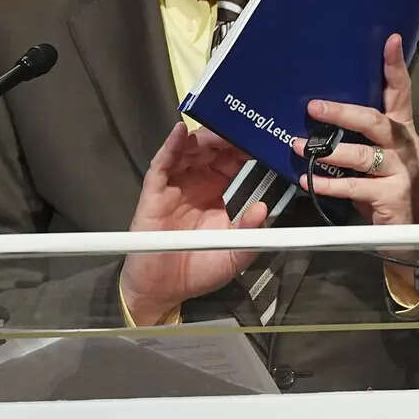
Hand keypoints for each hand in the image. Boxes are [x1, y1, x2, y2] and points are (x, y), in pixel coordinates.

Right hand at [120, 123, 269, 324]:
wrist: (164, 291)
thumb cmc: (198, 270)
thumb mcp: (235, 254)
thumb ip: (251, 233)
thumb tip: (263, 209)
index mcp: (220, 194)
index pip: (235, 161)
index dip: (247, 149)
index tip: (263, 139)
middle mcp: (198, 183)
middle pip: (213, 149)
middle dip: (228, 136)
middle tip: (243, 127)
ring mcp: (176, 184)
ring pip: (190, 149)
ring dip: (204, 137)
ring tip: (219, 130)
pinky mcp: (155, 190)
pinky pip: (163, 162)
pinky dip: (171, 145)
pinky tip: (180, 133)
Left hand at [292, 33, 418, 228]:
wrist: (413, 238)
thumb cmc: (390, 194)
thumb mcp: (379, 161)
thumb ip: (362, 140)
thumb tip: (323, 118)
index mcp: (401, 132)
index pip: (400, 92)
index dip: (395, 66)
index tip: (391, 40)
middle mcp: (404, 146)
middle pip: (374, 120)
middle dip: (342, 111)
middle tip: (313, 106)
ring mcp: (402, 171)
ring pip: (362, 154)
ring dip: (327, 150)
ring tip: (299, 146)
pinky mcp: (393, 196)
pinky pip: (355, 186)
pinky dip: (329, 184)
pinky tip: (310, 181)